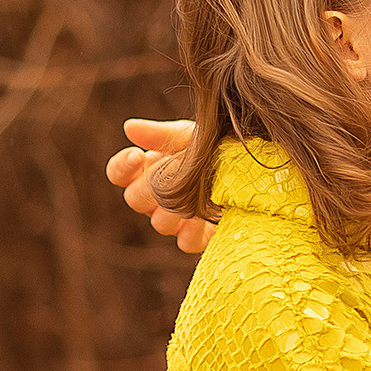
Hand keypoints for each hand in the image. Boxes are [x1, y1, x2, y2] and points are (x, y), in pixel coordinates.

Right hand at [101, 118, 214, 254]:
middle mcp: (156, 198)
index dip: (122, 167)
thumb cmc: (215, 147)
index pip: (118, 173)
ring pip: (159, 223)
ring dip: (173, 209)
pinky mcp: (199, 236)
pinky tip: (203, 218)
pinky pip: (186, 242)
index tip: (137, 155)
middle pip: (135, 200)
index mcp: (149, 169)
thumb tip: (129, 128)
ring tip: (190, 196)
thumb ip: (160, 134)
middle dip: (150, 187)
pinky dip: (192, 232)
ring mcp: (176, 220)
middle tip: (168, 174)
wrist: (252, 167)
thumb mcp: (190, 135)